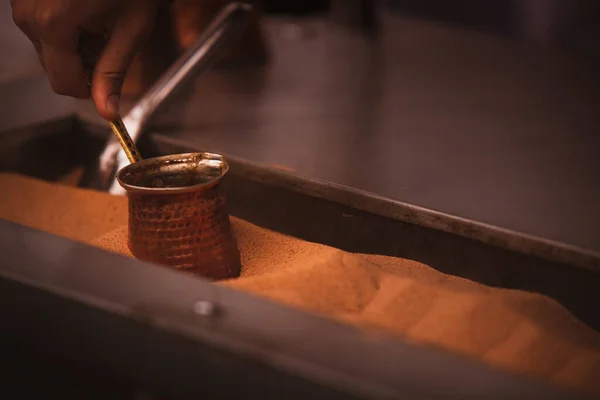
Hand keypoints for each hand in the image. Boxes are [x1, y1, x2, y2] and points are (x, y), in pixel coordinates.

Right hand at [11, 0, 160, 120]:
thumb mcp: (131, 28)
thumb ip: (114, 72)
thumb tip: (107, 112)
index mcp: (54, 25)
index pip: (64, 83)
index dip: (92, 87)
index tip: (111, 76)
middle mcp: (27, 15)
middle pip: (55, 66)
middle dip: (85, 63)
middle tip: (111, 37)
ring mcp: (20, 2)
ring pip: (48, 47)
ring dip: (76, 44)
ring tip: (100, 17)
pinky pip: (42, 25)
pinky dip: (66, 26)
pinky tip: (86, 7)